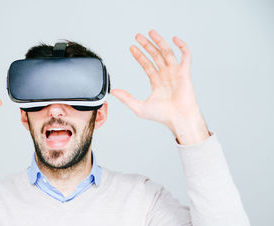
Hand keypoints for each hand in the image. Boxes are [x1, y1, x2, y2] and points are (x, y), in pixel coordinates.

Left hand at [111, 29, 208, 144]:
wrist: (178, 119)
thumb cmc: (162, 116)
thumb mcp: (139, 107)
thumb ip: (126, 98)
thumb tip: (113, 91)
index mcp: (157, 82)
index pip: (147, 64)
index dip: (139, 55)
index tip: (132, 47)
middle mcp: (166, 75)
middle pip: (155, 56)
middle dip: (147, 45)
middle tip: (138, 36)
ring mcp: (175, 73)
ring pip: (167, 53)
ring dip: (159, 42)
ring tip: (151, 32)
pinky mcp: (185, 73)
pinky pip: (185, 56)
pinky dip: (182, 47)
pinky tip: (174, 39)